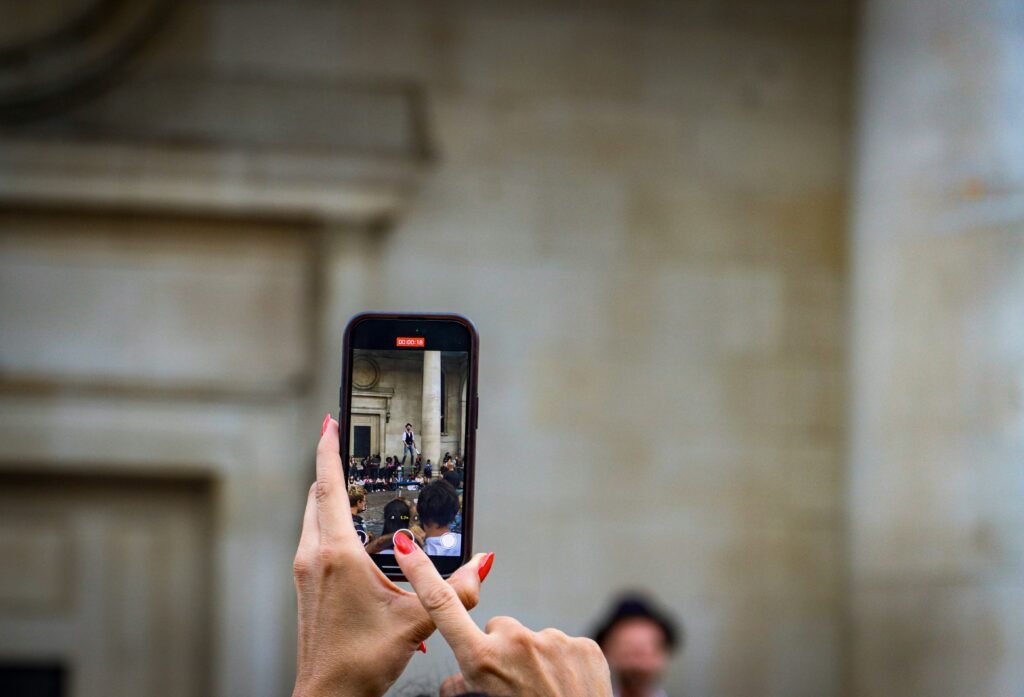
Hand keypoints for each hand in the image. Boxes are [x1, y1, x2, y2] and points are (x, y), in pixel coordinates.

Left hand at [292, 415, 490, 696]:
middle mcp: (315, 556)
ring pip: (313, 516)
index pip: (329, 486)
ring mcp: (306, 571)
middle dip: (331, 467)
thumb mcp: (416, 622)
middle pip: (317, 495)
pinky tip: (356, 534)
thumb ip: (454, 590)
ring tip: (356, 484)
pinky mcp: (307, 585)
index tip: (330, 421)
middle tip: (347, 444)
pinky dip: (331, 520)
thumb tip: (483, 562)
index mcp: (337, 555)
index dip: (328, 449)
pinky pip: (316, 537)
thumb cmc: (361, 662)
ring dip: (330, 495)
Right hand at [393, 533, 611, 696]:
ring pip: (533, 639)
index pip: (444, 608)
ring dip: (535, 659)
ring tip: (545, 689)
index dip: (422, 575)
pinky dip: (564, 664)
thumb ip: (463, 685)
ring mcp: (553, 641)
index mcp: (483, 660)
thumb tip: (452, 680)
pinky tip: (567, 687)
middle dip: (502, 648)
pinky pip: (564, 647)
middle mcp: (515, 643)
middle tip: (515, 682)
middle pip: (499, 628)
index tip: (406, 546)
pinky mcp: (583, 645)